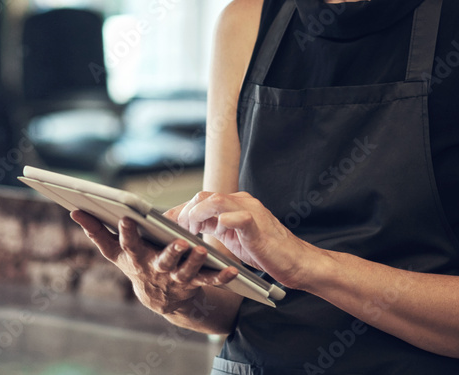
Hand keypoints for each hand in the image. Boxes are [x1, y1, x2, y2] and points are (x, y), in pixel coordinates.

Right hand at [70, 210, 237, 314]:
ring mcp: (176, 278)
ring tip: (203, 251)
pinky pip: (210, 281)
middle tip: (178, 242)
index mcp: (136, 259)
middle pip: (163, 261)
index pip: (128, 245)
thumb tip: (74, 212)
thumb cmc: (136, 265)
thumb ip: (97, 233)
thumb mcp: (115, 253)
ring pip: (187, 271)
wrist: (160, 299)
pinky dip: (221, 276)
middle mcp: (156, 270)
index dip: (126, 233)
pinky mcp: (194, 283)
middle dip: (170, 253)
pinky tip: (233, 269)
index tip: (126, 218)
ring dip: (195, 262)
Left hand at [175, 191, 315, 288]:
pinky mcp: (258, 227)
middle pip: (205, 196)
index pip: (202, 199)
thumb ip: (215, 227)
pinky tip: (216, 229)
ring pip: (217, 201)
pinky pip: (240, 218)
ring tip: (190, 231)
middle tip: (176, 231)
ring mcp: (251, 212)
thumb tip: (190, 227)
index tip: (163, 221)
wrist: (295, 261)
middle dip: (185, 212)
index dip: (181, 209)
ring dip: (197, 215)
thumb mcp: (233, 237)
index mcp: (235, 204)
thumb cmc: (265, 251)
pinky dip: (226, 221)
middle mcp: (242, 202)